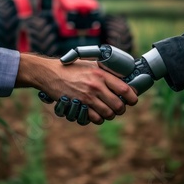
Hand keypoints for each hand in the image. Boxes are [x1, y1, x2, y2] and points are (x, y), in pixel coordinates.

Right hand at [15, 53, 137, 124]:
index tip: (132, 99)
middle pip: (118, 105)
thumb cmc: (72, 68)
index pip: (125, 89)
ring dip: (110, 115)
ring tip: (108, 111)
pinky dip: (98, 119)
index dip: (132, 97)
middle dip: (121, 109)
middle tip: (119, 107)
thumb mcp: (91, 64)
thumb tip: (123, 79)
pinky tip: (97, 114)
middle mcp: (96, 86)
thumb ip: (106, 71)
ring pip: (108, 114)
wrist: (51, 74)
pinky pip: (95, 119)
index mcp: (102, 74)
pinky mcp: (79, 106)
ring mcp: (88, 98)